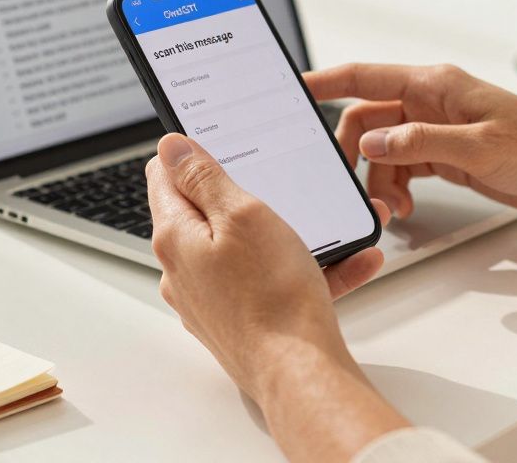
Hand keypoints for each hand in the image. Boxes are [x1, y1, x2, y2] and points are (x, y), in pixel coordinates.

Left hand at [147, 133, 406, 459]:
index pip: (164, 177)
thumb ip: (204, 177)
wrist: (299, 374)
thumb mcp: (242, 214)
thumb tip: (171, 146)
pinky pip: (272, 282)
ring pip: (248, 249)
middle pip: (206, 213)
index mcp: (176, 237)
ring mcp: (211, 300)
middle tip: (283, 183)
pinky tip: (352, 262)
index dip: (189, 154)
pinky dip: (308, 269)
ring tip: (336, 227)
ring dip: (290, 233)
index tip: (216, 143)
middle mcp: (184, 270)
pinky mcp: (240, 321)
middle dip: (246, 195)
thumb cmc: (272, 296)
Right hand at [305, 63, 516, 220]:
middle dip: (351, 151)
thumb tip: (374, 142)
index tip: (291, 90)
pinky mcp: (449, 156)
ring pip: (382, 149)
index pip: (363, 76)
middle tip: (347, 182)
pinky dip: (395, 187)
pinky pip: (403, 168)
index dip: (324, 82)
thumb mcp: (482, 147)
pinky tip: (404, 207)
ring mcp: (438, 130)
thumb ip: (422, 143)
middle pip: (366, 119)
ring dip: (377, 178)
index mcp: (435, 85)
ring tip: (391, 207)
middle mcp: (431, 103)